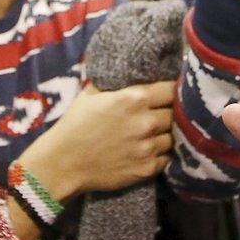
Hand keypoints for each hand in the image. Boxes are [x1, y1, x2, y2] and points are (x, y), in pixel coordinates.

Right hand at [22, 81, 176, 199]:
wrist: (64, 162)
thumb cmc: (75, 125)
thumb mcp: (91, 93)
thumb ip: (115, 83)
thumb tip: (129, 71)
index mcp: (134, 98)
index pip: (171, 89)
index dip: (169, 91)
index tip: (165, 95)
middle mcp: (145, 121)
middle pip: (175, 113)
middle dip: (168, 113)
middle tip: (158, 115)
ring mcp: (148, 147)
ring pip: (173, 137)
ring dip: (165, 135)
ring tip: (152, 135)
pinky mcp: (147, 168)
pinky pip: (166, 158)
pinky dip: (160, 155)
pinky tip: (148, 151)